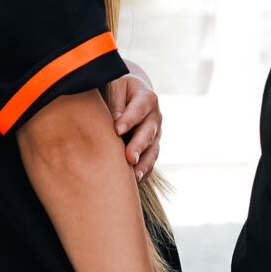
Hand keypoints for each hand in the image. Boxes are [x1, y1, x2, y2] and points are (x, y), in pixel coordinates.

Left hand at [107, 63, 161, 179]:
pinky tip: (132, 184)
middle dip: (139, 146)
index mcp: (146, 98)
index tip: (117, 129)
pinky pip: (149, 163)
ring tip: (133, 177)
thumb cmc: (117, 90)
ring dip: (143, 165)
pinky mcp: (151, 149)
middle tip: (129, 158)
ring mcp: (155, 135)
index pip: (139, 108)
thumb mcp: (115, 87)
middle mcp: (155, 118)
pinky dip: (142, 174)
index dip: (130, 118)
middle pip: (149, 133)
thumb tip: (114, 126)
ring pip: (152, 152)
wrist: (130, 95)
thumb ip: (114, 102)